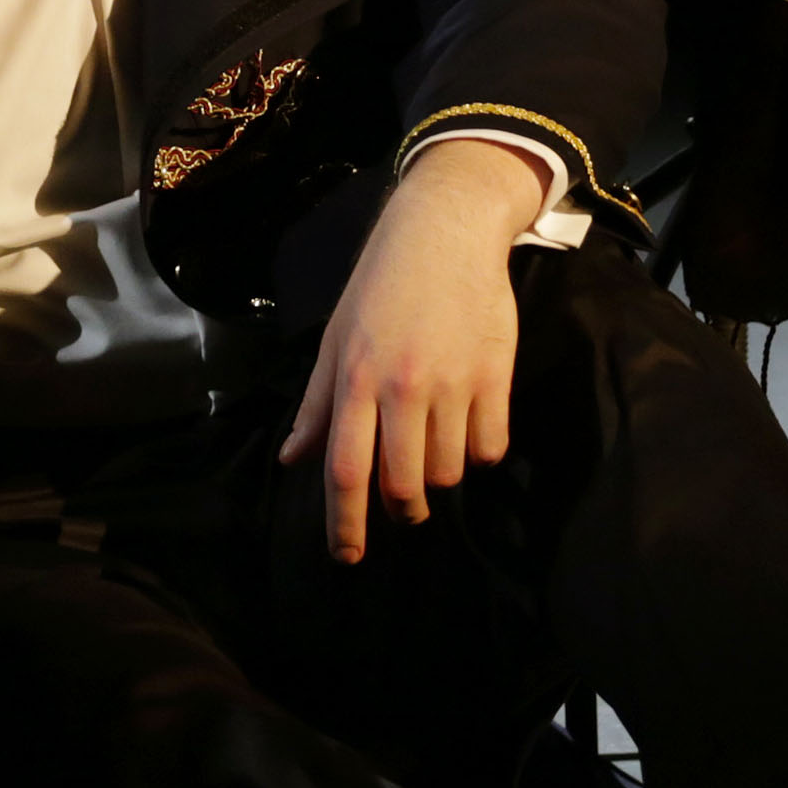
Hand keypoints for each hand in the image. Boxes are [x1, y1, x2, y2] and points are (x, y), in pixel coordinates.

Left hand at [277, 136, 544, 562]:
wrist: (445, 231)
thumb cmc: (381, 286)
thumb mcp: (337, 339)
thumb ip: (317, 405)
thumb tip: (292, 460)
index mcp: (356, 378)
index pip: (346, 469)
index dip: (345, 523)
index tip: (347, 557)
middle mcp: (403, 386)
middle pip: (402, 484)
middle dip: (401, 509)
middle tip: (402, 505)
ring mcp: (453, 383)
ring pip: (449, 471)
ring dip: (439, 477)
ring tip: (433, 451)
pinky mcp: (495, 375)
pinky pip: (490, 447)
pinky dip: (478, 454)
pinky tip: (467, 433)